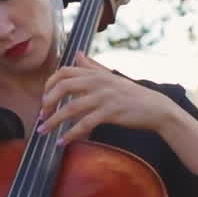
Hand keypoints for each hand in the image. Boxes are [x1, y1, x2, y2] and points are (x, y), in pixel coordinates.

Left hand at [38, 53, 169, 144]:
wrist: (156, 108)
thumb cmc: (132, 94)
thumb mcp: (111, 77)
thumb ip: (92, 66)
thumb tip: (77, 54)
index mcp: (96, 73)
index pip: (64, 71)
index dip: (49, 84)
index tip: (44, 98)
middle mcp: (98, 82)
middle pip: (63, 86)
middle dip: (48, 102)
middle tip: (41, 115)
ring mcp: (104, 97)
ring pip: (71, 108)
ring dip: (54, 121)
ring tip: (43, 131)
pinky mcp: (110, 112)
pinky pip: (85, 124)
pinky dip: (71, 134)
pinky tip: (62, 142)